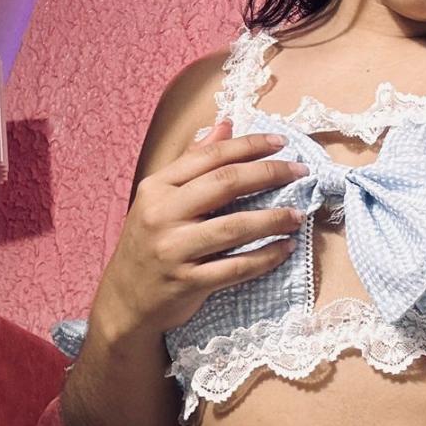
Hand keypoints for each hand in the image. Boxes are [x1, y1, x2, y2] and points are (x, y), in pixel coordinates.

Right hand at [95, 118, 309, 337]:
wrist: (124, 299)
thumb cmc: (148, 243)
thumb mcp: (159, 198)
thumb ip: (192, 162)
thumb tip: (226, 125)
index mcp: (156, 187)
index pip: (209, 157)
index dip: (249, 146)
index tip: (281, 143)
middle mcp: (162, 214)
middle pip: (225, 184)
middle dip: (269, 174)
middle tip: (301, 172)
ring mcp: (174, 250)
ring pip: (235, 227)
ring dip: (273, 219)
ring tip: (298, 214)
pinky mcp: (187, 282)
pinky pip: (236, 267)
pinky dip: (265, 257)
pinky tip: (285, 248)